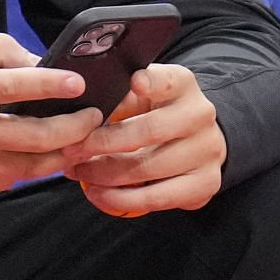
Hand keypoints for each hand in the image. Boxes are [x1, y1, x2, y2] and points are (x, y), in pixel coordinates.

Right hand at [0, 30, 102, 200]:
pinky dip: (26, 171)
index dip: (56, 86)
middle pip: (37, 135)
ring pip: (29, 167)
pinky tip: (35, 158)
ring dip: (60, 154)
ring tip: (75, 142)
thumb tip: (36, 61)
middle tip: (91, 119)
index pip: (20, 86)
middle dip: (76, 127)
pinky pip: (4, 183)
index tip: (79, 86)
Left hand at [62, 64, 224, 216]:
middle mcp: (200, 115)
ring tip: (78, 171)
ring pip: (148, 168)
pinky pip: (157, 197)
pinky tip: (99, 193)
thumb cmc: (153, 112)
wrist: (194, 140)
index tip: (133, 82)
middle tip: (71, 149)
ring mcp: (208, 150)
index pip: (167, 80)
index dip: (151, 82)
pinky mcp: (206, 183)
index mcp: (182, 85)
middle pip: (149, 130)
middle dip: (103, 142)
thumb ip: (117, 97)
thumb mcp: (138, 95)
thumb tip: (79, 113)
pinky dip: (122, 199)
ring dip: (105, 173)